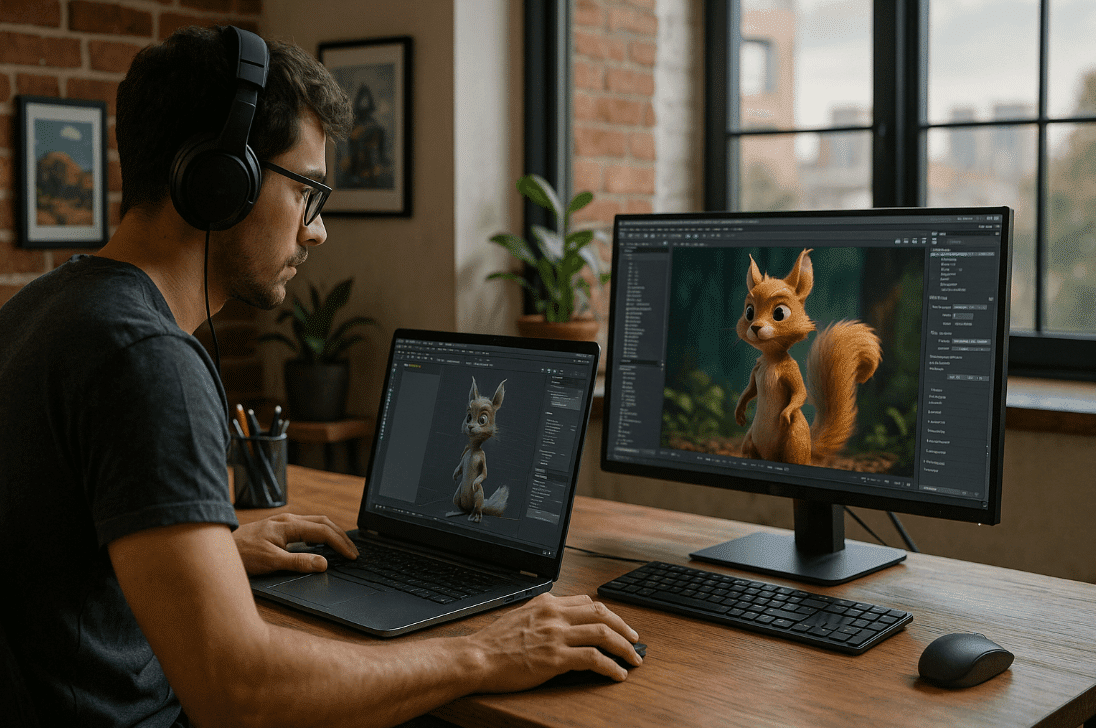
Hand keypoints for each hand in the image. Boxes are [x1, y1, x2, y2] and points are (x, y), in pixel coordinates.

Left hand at [232, 513, 357, 574]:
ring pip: (316, 523)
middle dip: (341, 536)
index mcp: (289, 525)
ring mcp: (283, 522)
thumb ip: (298, 562)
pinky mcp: (278, 528)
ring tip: (343, 547)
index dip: (340, 543)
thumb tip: (324, 563)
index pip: (323, 531)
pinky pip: (307, 527)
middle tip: (353, 552)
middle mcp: (288, 520)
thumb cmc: (241, 554)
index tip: (352, 556)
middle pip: (324, 522)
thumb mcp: (271, 562)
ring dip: (332, 534)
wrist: (218, 548)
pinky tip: (321, 545)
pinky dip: (321, 534)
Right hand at [465, 593, 641, 691]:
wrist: (477, 658)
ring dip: (624, 646)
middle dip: (624, 627)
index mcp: (546, 603)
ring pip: (603, 633)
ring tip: (633, 658)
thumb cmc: (494, 643)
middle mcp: (554, 615)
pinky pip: (594, 658)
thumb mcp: (521, 617)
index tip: (615, 624)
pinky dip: (611, 666)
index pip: (587, 602)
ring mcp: (556, 635)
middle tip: (635, 639)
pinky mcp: (556, 658)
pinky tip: (617, 673)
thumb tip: (563, 626)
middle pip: (601, 614)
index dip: (607, 614)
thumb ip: (543, 617)